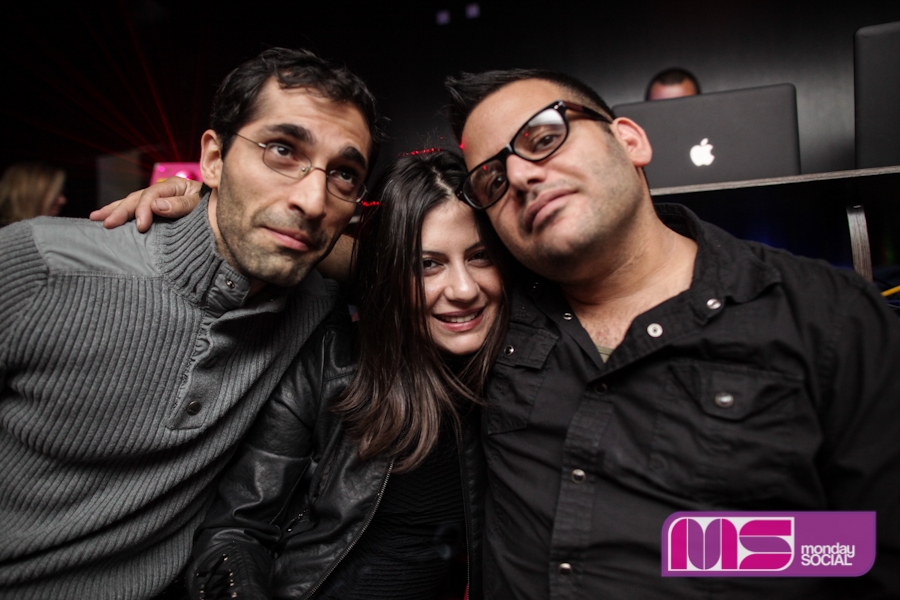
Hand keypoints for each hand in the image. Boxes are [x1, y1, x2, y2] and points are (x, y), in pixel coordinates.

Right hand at [89, 177, 203, 231]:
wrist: (222, 210)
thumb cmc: (214, 207)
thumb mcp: (201, 205)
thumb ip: (181, 205)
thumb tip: (156, 206)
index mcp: (174, 186)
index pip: (151, 195)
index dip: (143, 210)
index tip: (141, 226)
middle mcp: (163, 191)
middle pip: (136, 198)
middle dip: (120, 211)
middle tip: (107, 224)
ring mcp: (158, 200)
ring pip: (131, 202)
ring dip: (113, 210)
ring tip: (96, 218)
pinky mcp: (156, 210)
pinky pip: (135, 210)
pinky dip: (120, 214)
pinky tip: (107, 218)